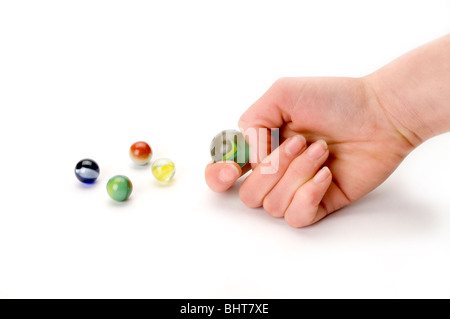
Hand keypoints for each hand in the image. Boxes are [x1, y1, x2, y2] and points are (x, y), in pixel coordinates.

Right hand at [206, 77, 414, 226]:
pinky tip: (327, 175)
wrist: (380, 114)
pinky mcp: (319, 204)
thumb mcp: (282, 94)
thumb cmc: (334, 99)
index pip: (223, 172)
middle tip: (301, 142)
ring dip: (297, 175)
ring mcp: (296, 189)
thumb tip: (249, 157)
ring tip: (322, 151)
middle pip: (247, 195)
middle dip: (272, 170)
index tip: (233, 168)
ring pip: (272, 206)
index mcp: (261, 145)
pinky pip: (296, 217)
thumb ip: (253, 121)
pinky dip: (308, 195)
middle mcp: (274, 171)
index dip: (219, 176)